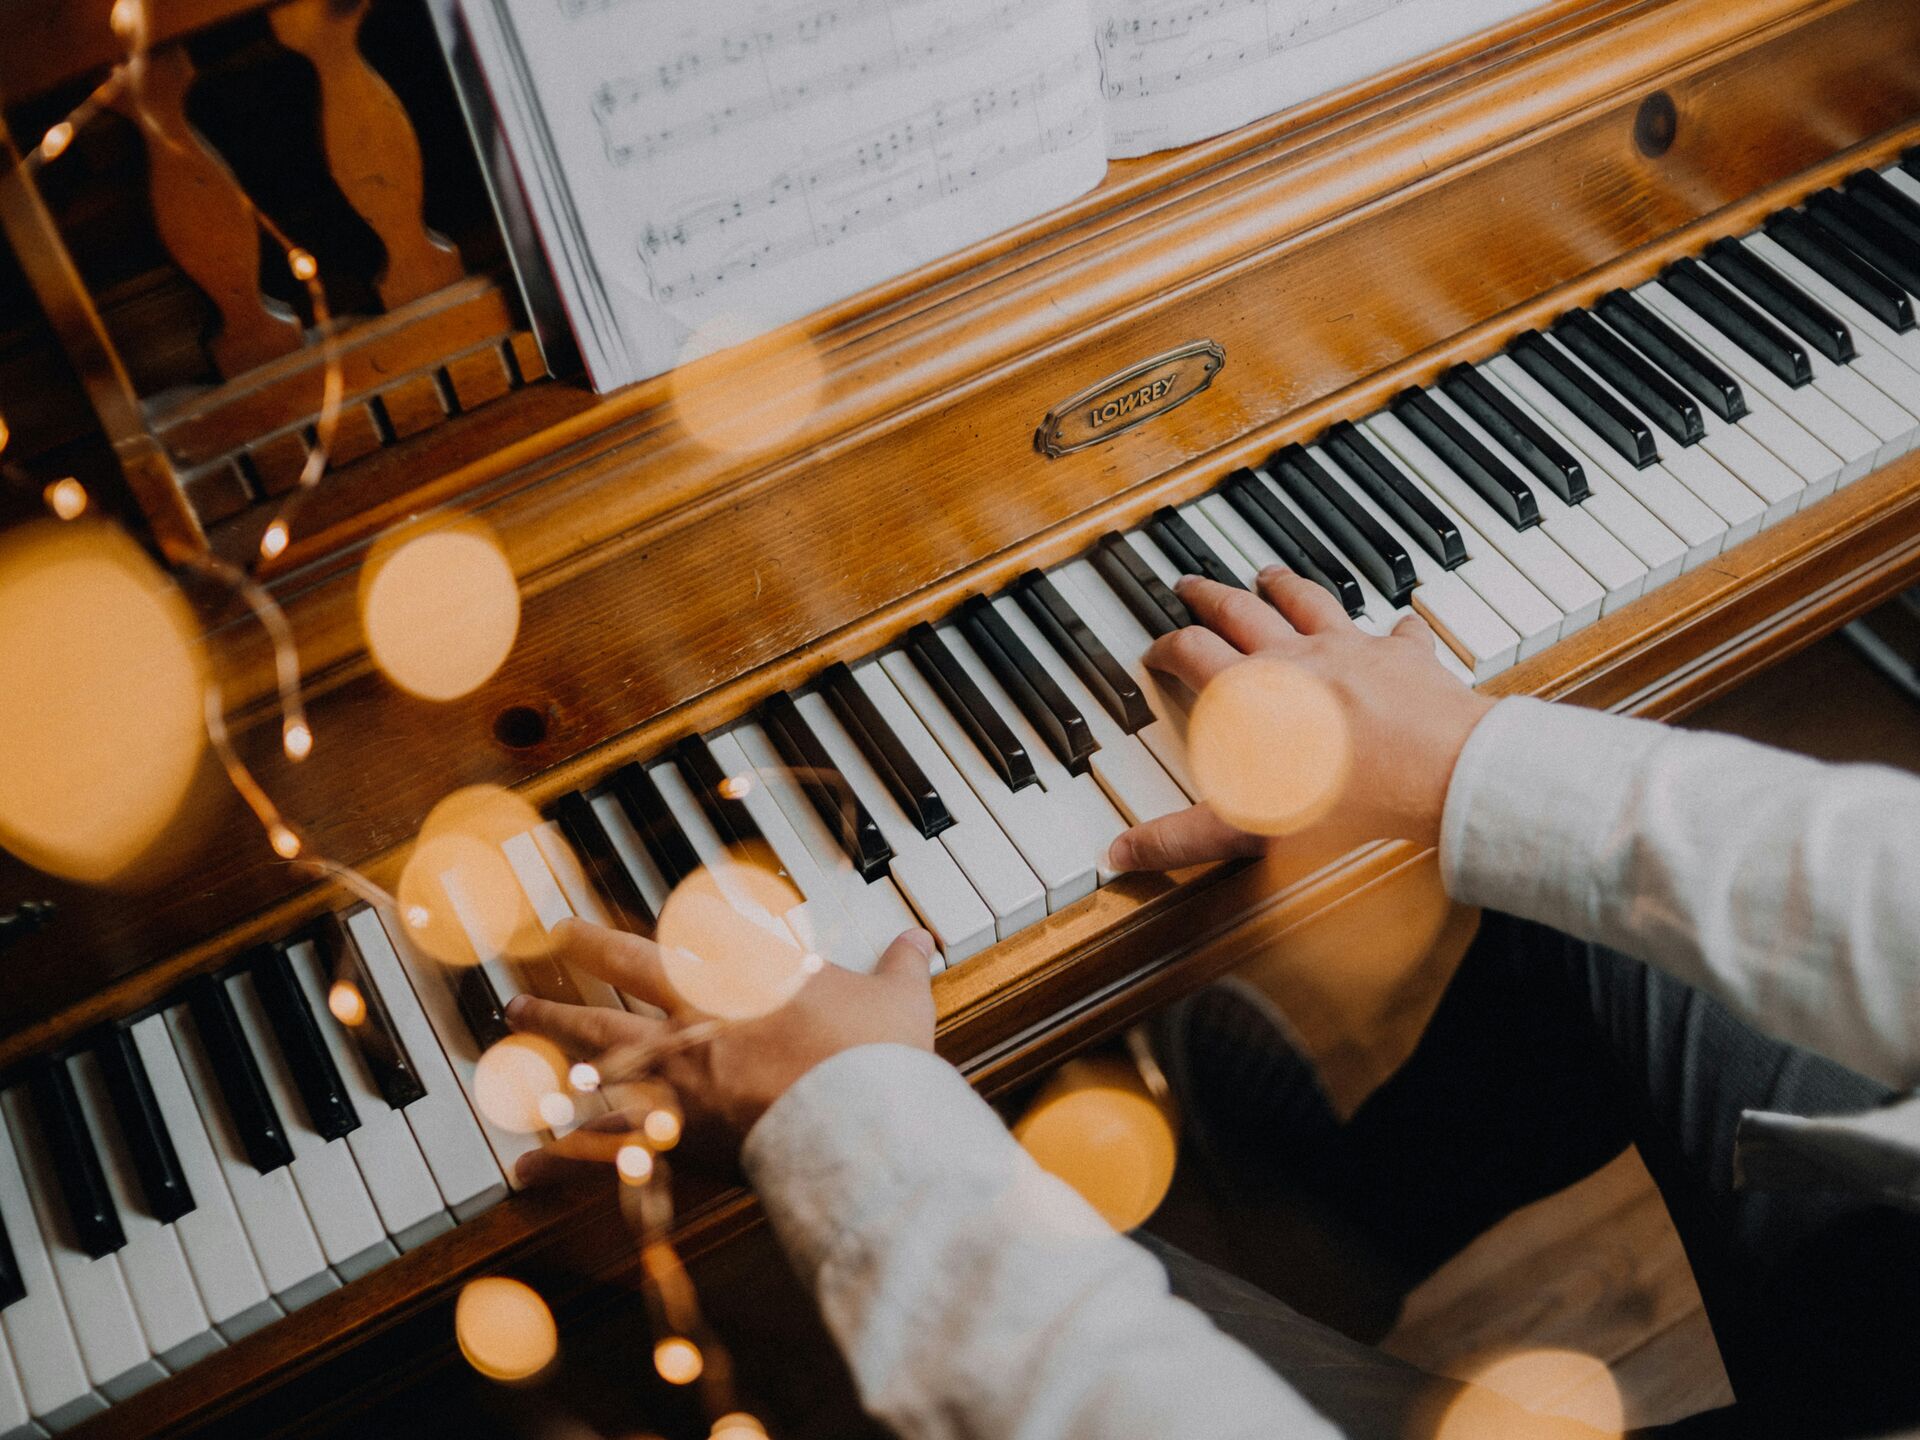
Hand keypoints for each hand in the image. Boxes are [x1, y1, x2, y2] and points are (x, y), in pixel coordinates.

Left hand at [505, 918, 937, 1182]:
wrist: (857, 1118)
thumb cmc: (874, 1055)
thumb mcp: (896, 998)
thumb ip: (899, 966)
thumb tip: (920, 939)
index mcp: (737, 983)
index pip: (661, 948)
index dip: (606, 937)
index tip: (571, 929)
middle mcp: (691, 1024)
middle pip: (606, 997)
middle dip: (563, 986)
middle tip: (519, 989)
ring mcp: (674, 1082)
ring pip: (588, 1060)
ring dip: (544, 1046)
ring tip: (511, 1038)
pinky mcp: (674, 1140)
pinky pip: (600, 1153)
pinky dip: (557, 1162)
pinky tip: (519, 1170)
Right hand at [1107, 569, 1493, 871]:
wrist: (1435, 773)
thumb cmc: (1345, 799)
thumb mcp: (1249, 827)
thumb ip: (1183, 839)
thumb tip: (1122, 855)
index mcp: (1249, 691)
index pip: (1192, 653)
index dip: (1165, 648)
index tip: (1155, 650)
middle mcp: (1294, 658)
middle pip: (1240, 611)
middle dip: (1209, 597)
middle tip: (1191, 585)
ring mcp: (1351, 649)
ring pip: (1308, 602)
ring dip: (1284, 586)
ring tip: (1269, 574)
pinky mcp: (1402, 657)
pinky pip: (1397, 632)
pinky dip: (1394, 627)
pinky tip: (1397, 622)